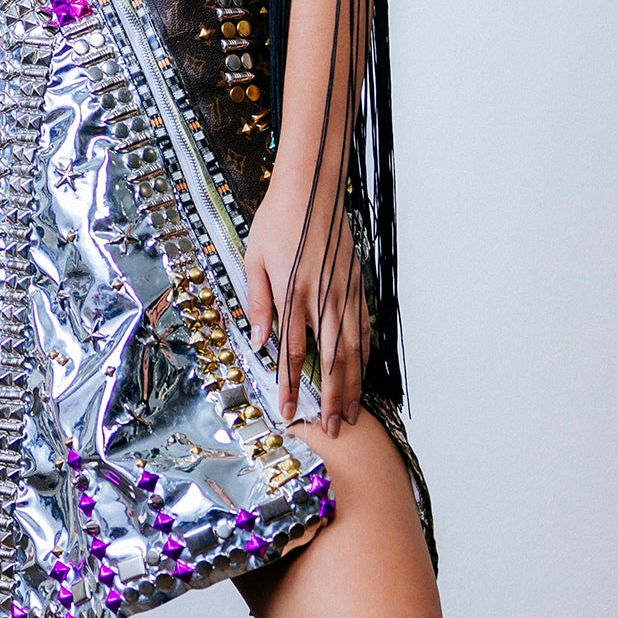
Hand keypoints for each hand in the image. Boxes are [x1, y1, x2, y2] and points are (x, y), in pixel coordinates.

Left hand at [242, 177, 370, 437]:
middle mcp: (322, 299)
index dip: (291, 386)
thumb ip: (258, 303)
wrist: (311, 189)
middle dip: (331, 398)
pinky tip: (362, 372)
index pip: (293, 353)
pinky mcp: (355, 285)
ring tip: (352, 412)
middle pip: (330, 361)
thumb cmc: (277, 221)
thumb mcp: (254, 259)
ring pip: (352, 349)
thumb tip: (258, 342)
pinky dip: (364, 354)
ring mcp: (343, 293)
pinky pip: (363, 328)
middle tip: (334, 428)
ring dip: (352, 384)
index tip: (290, 412)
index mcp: (292, 295)